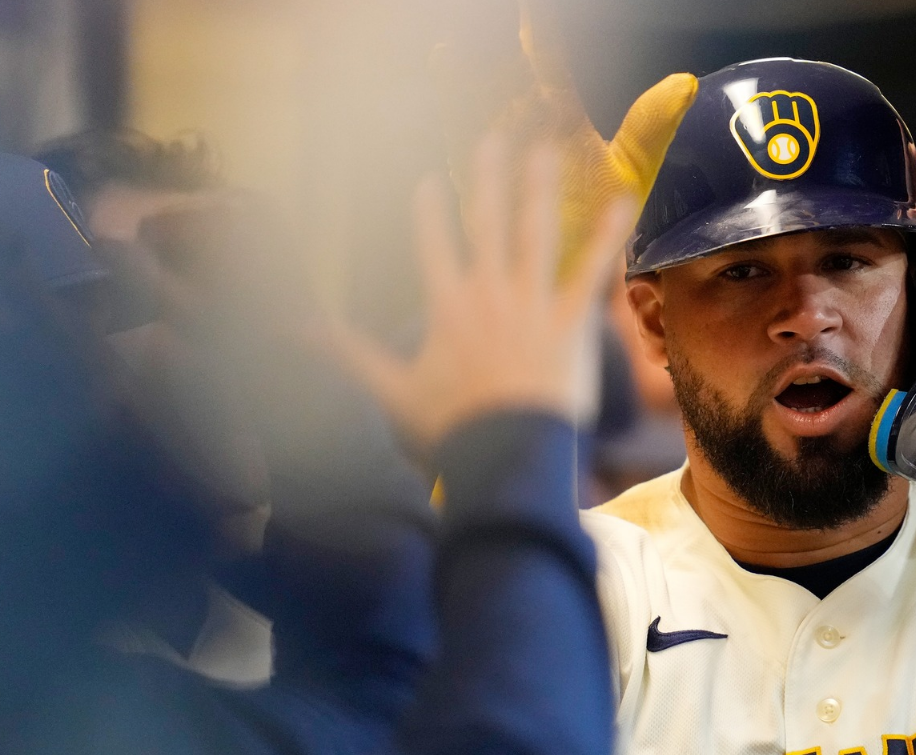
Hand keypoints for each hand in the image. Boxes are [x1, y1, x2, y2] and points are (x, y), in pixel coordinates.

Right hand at [340, 136, 626, 454]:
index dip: (430, 211)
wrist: (507, 455)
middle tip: (491, 139)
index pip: (434, 244)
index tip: (429, 179)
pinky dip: (607, 235)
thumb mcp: (390, 388)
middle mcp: (489, 294)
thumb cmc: (451, 428)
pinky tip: (622, 200)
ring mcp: (532, 305)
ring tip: (542, 149)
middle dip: (487, 177)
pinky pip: (591, 271)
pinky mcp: (571, 323)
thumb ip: (346, 352)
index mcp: (447, 306)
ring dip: (537, 188)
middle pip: (486, 223)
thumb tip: (292, 330)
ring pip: (535, 233)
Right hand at [433, 4, 695, 277]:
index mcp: (562, 115)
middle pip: (503, 77)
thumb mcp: (632, 167)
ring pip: (473, 107)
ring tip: (449, 53)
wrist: (581, 265)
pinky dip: (452, 136)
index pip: (549, 66)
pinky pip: (460, 156)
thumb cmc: (604, 212)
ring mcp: (497, 152)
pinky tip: (446, 117)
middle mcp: (525, 125)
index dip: (541, 37)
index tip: (532, 13)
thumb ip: (651, 123)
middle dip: (492, 53)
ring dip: (461, 82)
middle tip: (479, 30)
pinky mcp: (476, 185)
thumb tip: (687, 82)